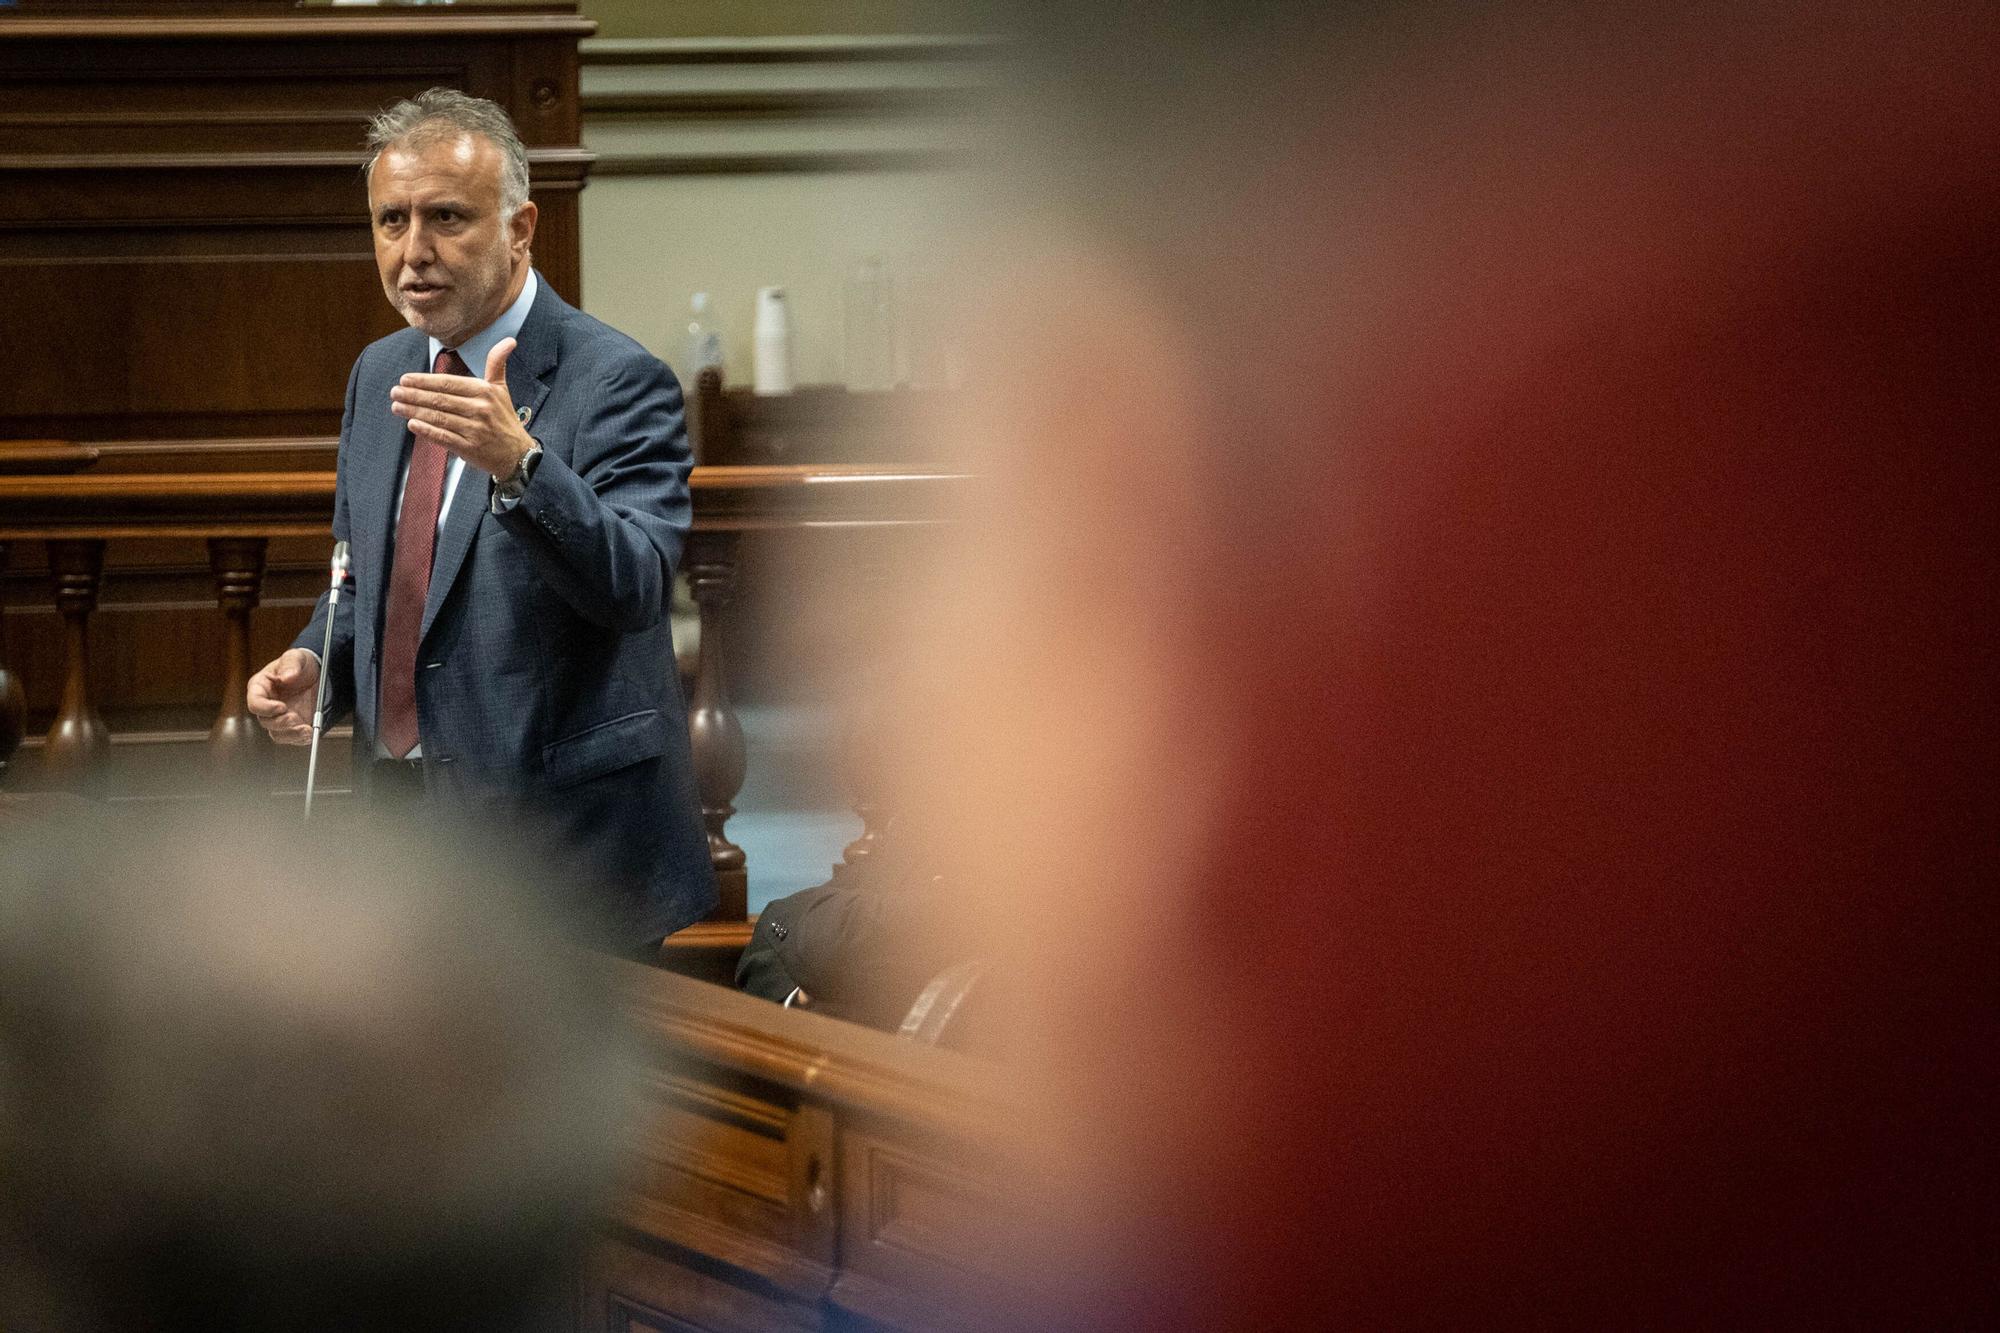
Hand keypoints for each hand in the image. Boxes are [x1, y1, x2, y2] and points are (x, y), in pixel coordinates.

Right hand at [246, 648, 319, 744]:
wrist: (316, 673)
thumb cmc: (299, 664)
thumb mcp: (296, 657)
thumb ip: (291, 664)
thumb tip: (287, 677)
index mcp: (260, 688)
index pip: (255, 703)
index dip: (266, 708)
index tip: (281, 706)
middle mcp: (267, 705)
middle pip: (265, 721)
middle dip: (280, 722)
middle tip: (294, 717)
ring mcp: (279, 717)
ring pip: (276, 733)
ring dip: (290, 734)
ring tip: (306, 729)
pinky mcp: (292, 726)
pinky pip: (291, 738)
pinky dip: (300, 739)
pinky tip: (310, 733)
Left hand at [389, 337, 535, 479]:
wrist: (517, 454)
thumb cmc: (504, 419)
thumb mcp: (501, 389)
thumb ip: (497, 364)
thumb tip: (508, 341)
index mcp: (484, 392)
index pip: (448, 383)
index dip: (424, 381)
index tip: (405, 379)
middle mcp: (479, 409)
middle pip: (440, 400)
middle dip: (414, 395)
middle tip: (395, 392)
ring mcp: (474, 430)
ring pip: (438, 417)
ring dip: (414, 411)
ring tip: (397, 406)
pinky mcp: (469, 448)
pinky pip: (443, 437)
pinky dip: (426, 431)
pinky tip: (412, 424)